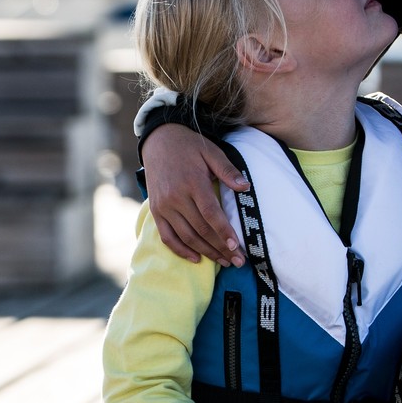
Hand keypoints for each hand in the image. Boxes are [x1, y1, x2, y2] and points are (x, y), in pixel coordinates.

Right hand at [138, 124, 248, 264]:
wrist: (158, 140)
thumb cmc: (189, 146)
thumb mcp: (211, 152)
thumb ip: (228, 170)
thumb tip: (246, 187)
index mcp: (192, 183)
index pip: (210, 214)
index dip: (224, 232)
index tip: (237, 247)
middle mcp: (176, 197)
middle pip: (200, 229)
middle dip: (220, 248)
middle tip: (238, 261)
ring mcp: (163, 206)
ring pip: (186, 236)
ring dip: (205, 252)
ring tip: (223, 262)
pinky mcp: (155, 211)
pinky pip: (167, 236)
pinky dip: (180, 250)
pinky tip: (196, 258)